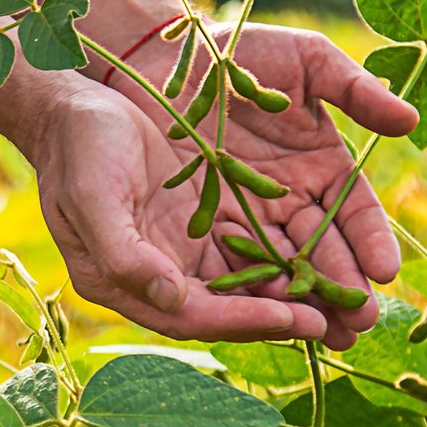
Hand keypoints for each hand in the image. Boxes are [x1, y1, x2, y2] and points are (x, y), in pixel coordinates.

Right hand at [1, 72, 342, 343]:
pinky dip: (290, 254)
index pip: (197, 315)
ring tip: (352, 301)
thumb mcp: (93, 197)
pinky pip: (255, 246)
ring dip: (299, 292)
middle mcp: (161, 277)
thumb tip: (171, 299)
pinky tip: (331, 255)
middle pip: (233, 310)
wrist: (74, 102)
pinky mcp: (206, 221)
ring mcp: (186, 250)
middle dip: (289, 317)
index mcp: (125, 282)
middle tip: (348, 325)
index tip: (300, 319)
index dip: (249, 321)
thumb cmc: (77, 148)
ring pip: (251, 283)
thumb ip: (126, 255)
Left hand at [112, 22, 417, 348]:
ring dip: (305, 302)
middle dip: (344, 288)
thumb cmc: (243, 51)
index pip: (355, 213)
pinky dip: (253, 289)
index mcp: (323, 165)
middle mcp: (292, 199)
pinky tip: (270, 315)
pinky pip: (234, 261)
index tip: (385, 272)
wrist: (164, 56)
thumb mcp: (307, 62)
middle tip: (362, 324)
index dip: (371, 242)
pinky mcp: (208, 226)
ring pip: (284, 266)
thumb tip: (409, 122)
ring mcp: (251, 216)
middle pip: (324, 251)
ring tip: (327, 334)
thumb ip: (355, 92)